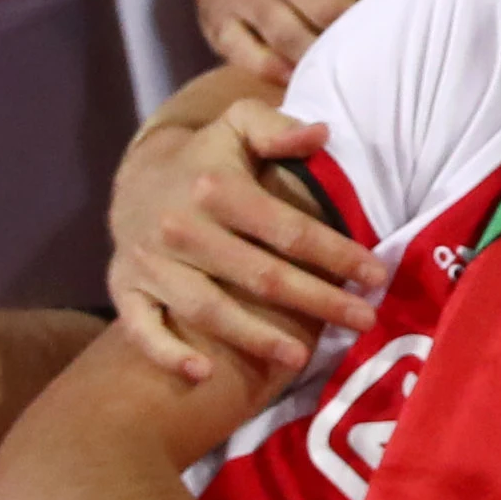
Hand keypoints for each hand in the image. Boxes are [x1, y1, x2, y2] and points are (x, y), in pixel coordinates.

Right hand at [109, 101, 383, 382]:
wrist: (133, 179)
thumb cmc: (207, 158)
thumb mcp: (239, 125)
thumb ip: (278, 130)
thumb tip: (322, 133)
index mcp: (215, 189)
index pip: (288, 229)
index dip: (336, 254)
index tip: (377, 276)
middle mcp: (182, 229)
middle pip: (259, 275)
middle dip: (318, 301)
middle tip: (365, 321)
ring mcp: (151, 264)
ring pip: (208, 309)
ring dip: (255, 337)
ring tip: (301, 358)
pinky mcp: (124, 289)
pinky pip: (142, 328)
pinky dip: (168, 354)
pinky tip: (204, 374)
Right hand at [194, 0, 414, 75]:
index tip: (417, 0)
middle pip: (329, 9)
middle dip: (366, 29)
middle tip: (394, 42)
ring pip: (293, 39)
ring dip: (329, 57)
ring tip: (362, 66)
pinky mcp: (219, 23)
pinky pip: (250, 58)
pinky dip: (279, 72)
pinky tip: (309, 76)